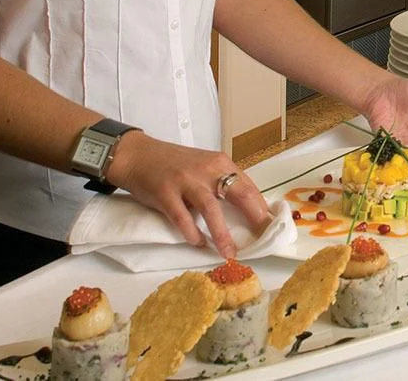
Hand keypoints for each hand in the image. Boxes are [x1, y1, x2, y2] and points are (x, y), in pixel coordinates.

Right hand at [106, 132, 269, 259]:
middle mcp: (206, 169)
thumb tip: (246, 208)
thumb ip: (222, 181)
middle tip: (260, 239)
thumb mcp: (204, 165)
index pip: (249, 186)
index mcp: (220, 163)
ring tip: (229, 253)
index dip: (261, 208)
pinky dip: (191, 232)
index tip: (269, 226)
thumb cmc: (173, 164)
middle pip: (238, 193)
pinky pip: (181, 217)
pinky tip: (198, 243)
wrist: (137, 155)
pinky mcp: (165, 193)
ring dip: (222, 234)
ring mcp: (186, 181)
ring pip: (211, 208)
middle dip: (253, 218)